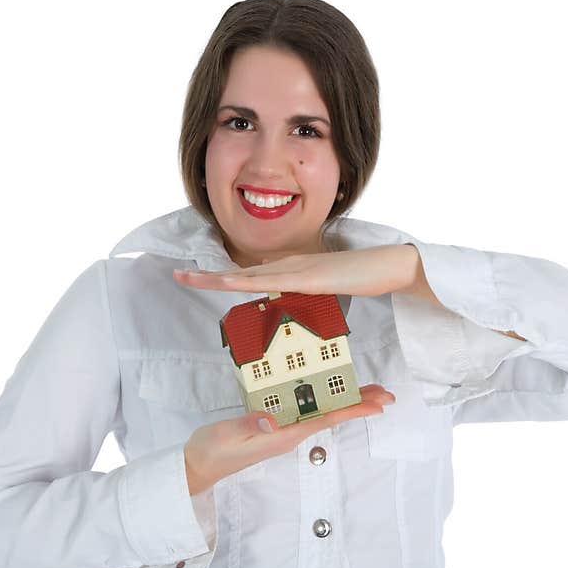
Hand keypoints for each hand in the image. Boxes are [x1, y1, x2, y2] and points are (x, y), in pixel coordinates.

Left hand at [172, 245, 420, 296]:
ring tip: (186, 278)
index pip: (251, 276)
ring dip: (214, 278)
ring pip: (246, 275)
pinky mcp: (307, 278)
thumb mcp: (329, 289)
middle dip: (208, 276)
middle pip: (240, 273)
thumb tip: (295, 302)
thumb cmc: (363, 276)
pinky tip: (224, 283)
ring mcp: (296, 270)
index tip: (200, 280)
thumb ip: (309, 294)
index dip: (224, 278)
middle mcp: (288, 265)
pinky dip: (243, 282)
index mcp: (292, 269)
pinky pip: (269, 282)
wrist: (389, 265)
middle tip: (177, 276)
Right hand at [183, 384, 395, 494]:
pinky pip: (305, 412)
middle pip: (331, 416)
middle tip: (386, 393)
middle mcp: (288, 434)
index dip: (354, 409)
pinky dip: (321, 400)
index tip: (378, 404)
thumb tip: (273, 417)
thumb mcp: (228, 434)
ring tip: (367, 391)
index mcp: (283, 435)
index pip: (326, 419)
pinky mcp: (273, 428)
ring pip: (321, 413)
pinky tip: (327, 394)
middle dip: (359, 403)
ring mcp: (281, 431)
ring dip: (344, 401)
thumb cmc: (212, 450)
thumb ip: (250, 423)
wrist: (197, 467)